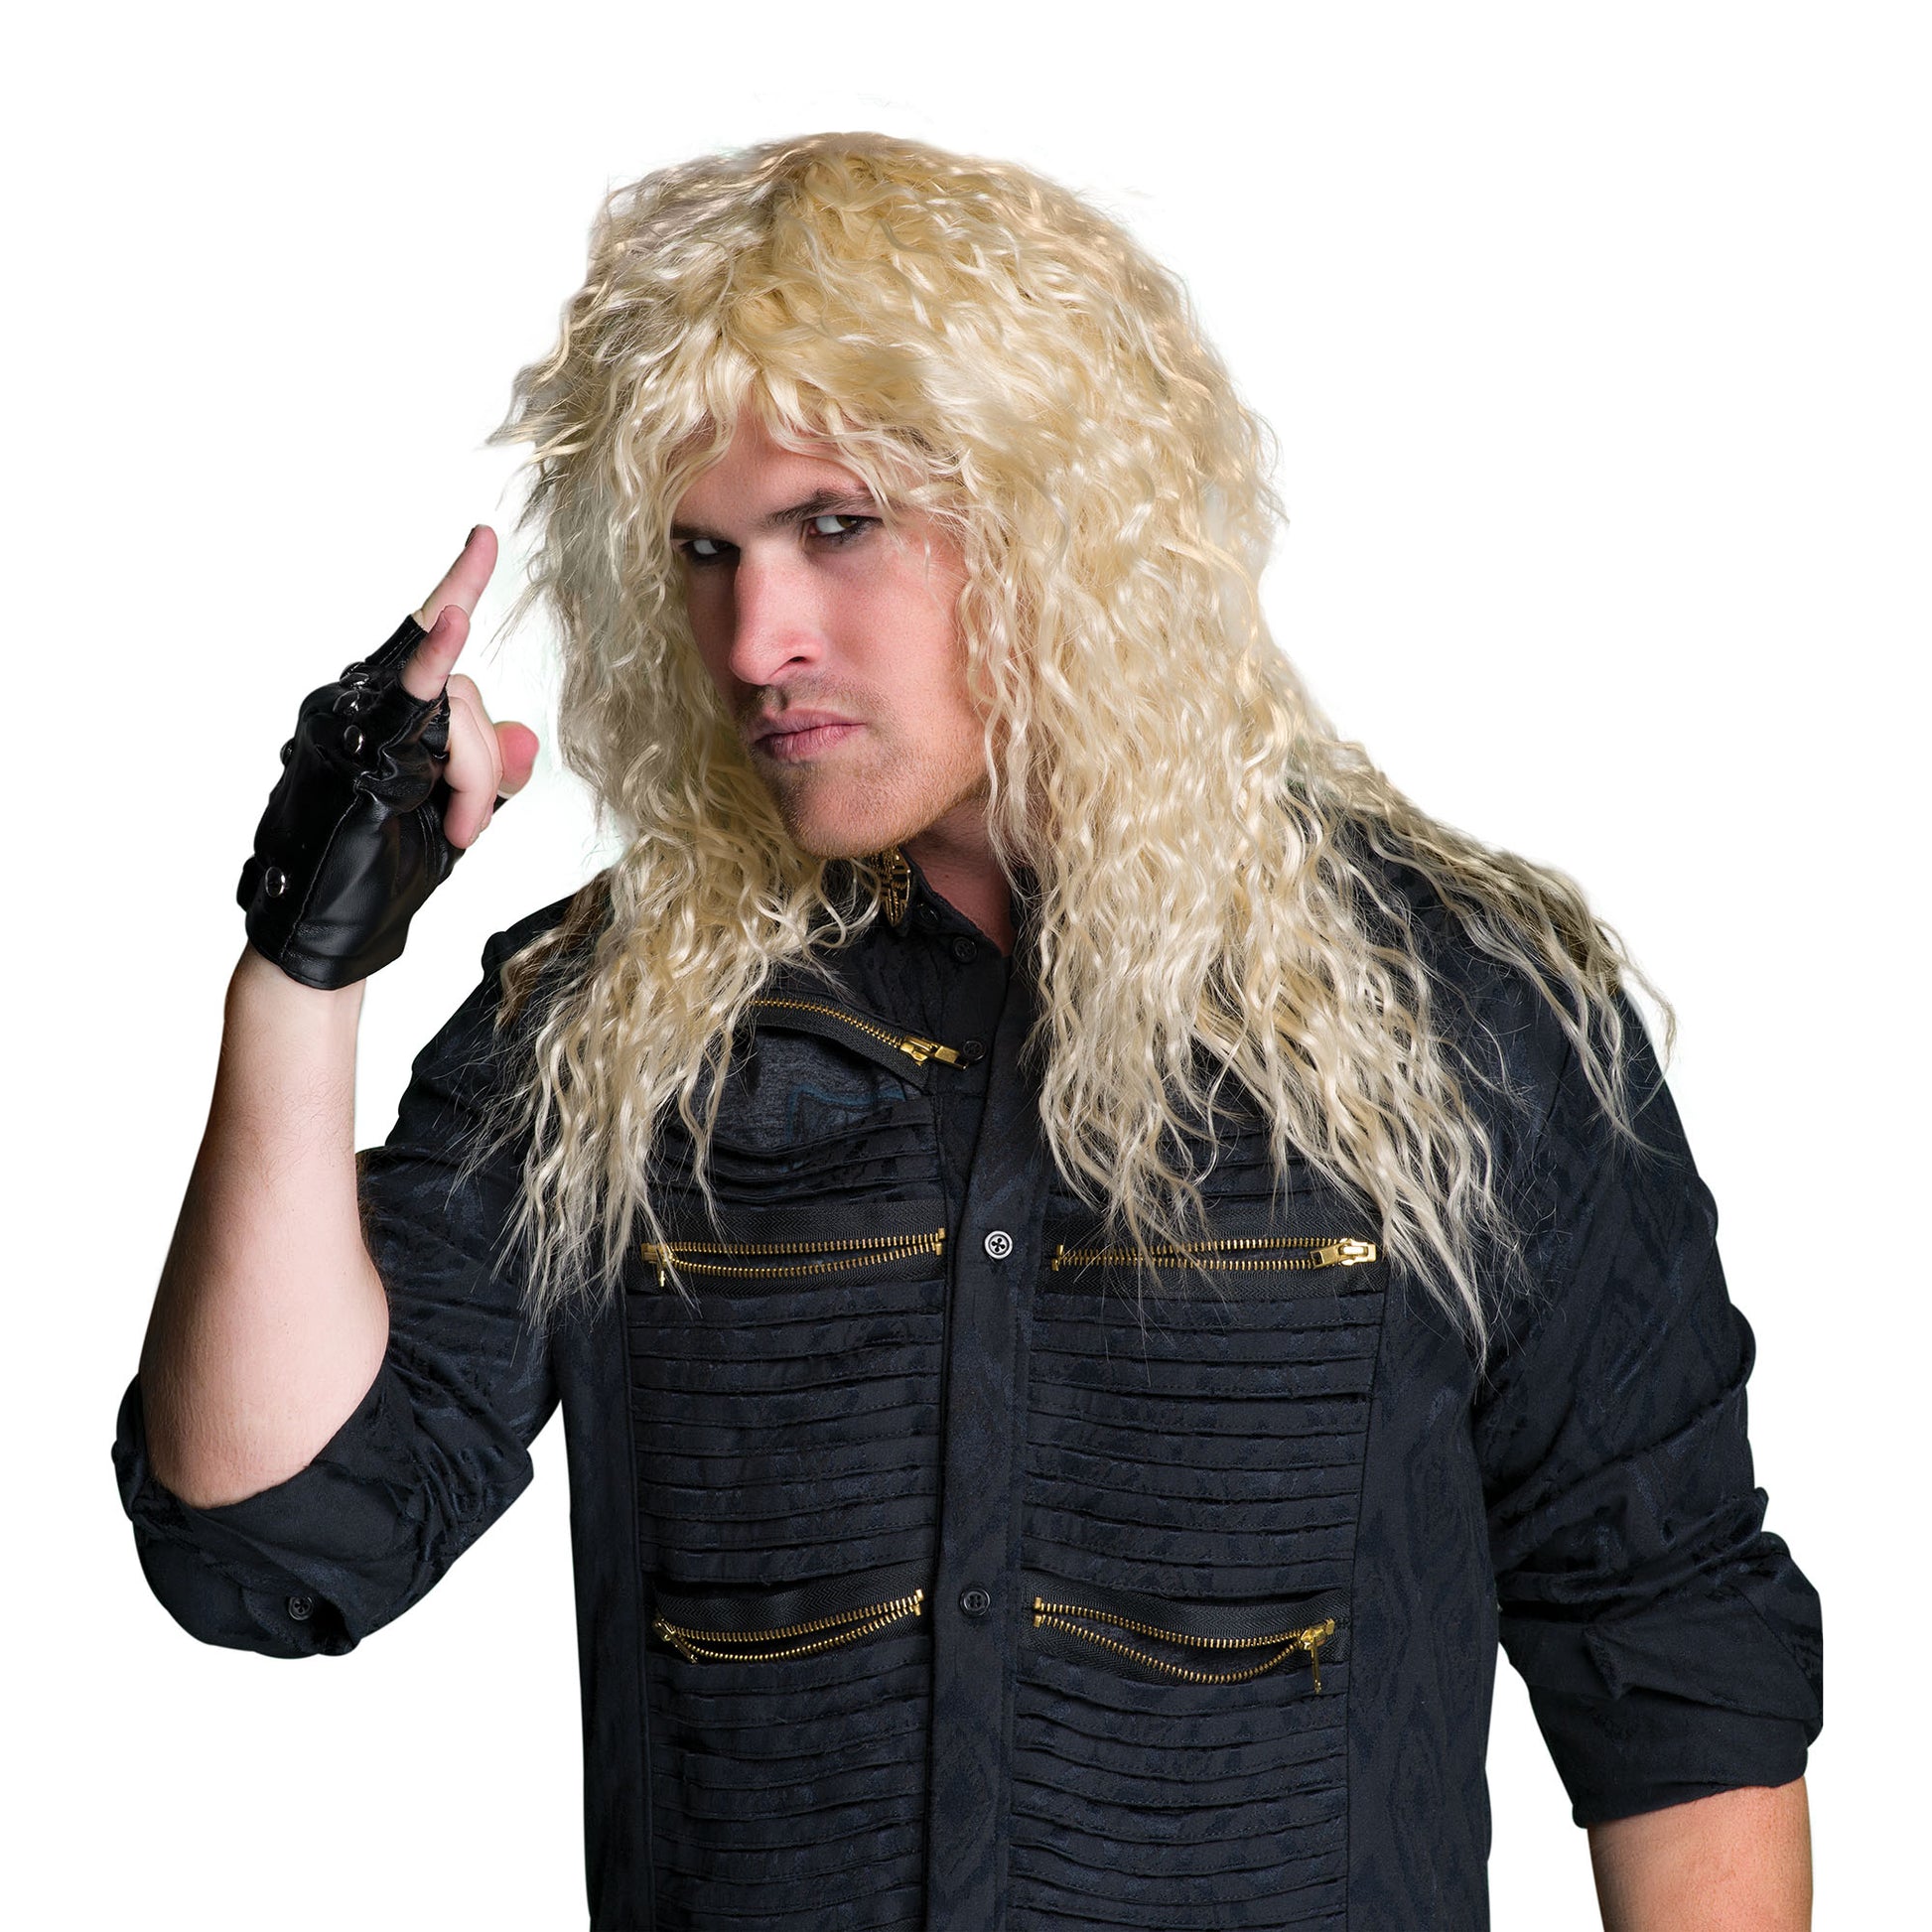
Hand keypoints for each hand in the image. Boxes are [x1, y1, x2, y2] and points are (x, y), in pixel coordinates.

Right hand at [235, 527, 541, 988]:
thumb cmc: (378, 877)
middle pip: (464, 693)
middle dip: (483, 767)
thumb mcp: (454, 819)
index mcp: (382, 716)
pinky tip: (454, 616)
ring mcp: (346, 723)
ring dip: (470, 782)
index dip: (460, 589)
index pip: (434, 647)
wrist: (327, 939)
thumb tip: (526, 738)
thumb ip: (488, 774)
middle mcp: (356, 706)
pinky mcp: (348, 750)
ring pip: (455, 710)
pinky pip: (409, 701)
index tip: (485, 537)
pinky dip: (434, 662)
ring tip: (452, 832)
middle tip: (469, 827)